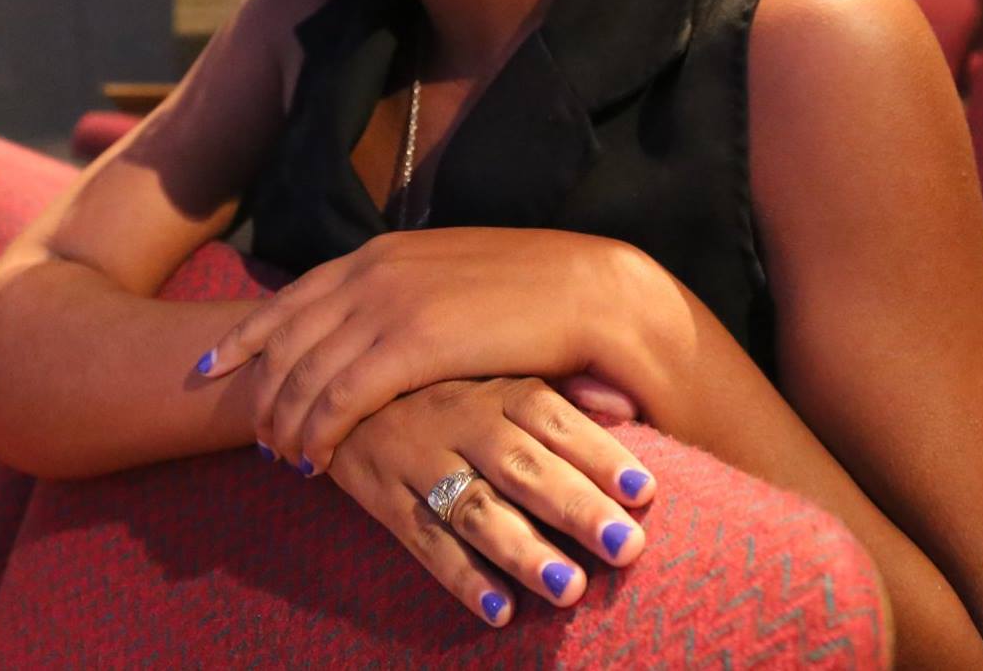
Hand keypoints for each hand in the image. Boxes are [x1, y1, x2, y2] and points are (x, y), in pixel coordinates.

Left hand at [193, 227, 643, 470]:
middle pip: (286, 336)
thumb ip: (411, 295)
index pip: (294, 295)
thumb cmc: (536, 294)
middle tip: (252, 432)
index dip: (249, 334)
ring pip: (304, 372)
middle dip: (260, 387)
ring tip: (280, 457)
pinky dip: (316, 432)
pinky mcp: (411, 346)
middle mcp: (374, 272)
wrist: (592, 290)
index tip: (215, 365)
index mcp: (383, 254)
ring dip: (284, 420)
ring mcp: (388, 305)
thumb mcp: (454, 281)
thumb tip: (382, 321)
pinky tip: (313, 460)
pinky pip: (339, 397)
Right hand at [316, 375, 657, 625]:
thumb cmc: (445, 386)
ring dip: (522, 550)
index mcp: (496, 387)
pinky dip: (460, 576)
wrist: (339, 386)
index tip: (643, 491)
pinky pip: (422, 539)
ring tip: (570, 587)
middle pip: (522, 466)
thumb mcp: (498, 372)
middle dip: (576, 508)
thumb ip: (566, 389)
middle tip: (627, 546)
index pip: (554, 419)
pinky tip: (499, 610)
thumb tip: (630, 402)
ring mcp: (417, 458)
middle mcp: (459, 419)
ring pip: (474, 508)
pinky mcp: (382, 494)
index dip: (599, 453)